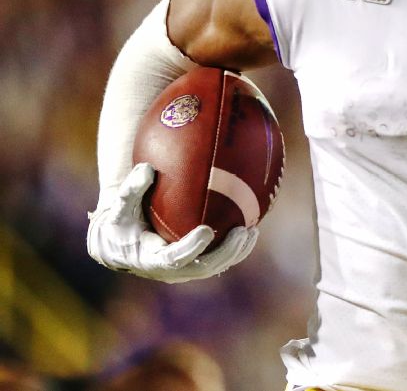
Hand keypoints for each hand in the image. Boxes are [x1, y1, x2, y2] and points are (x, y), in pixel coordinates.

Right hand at [87, 163, 257, 282]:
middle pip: (203, 267)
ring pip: (215, 267)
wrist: (120, 244)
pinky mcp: (195, 266)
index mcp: (151, 259)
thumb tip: (146, 169)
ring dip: (236, 252)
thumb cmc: (122, 221)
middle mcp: (170, 271)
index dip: (191, 248)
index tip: (206, 231)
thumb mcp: (120, 206)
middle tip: (241, 232)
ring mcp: (185, 271)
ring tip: (251, 231)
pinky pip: (218, 260)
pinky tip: (251, 228)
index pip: (173, 259)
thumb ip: (131, 189)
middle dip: (225, 253)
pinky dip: (235, 248)